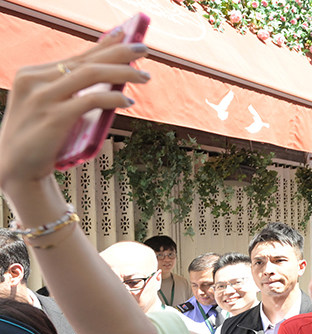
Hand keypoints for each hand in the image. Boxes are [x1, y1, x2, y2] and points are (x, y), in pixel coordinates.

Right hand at [0, 32, 148, 190]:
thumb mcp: (50, 108)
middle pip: (85, 60)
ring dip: (122, 71)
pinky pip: (91, 99)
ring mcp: (43, 98)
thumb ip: (70, 92)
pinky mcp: (54, 117)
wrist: (17, 169)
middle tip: (144, 48)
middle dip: (119, 52)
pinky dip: (113, 97)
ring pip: (90, 74)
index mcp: (31, 75)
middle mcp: (35, 81)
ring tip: (144, 75)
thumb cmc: (39, 140)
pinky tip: (128, 99)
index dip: (103, 45)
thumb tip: (109, 78)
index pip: (75, 56)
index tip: (125, 36)